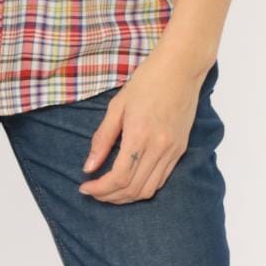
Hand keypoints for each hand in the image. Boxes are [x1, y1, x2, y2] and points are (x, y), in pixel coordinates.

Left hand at [78, 48, 211, 204]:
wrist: (181, 68)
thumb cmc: (147, 81)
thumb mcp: (117, 106)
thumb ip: (102, 139)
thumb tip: (89, 167)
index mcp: (140, 135)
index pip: (119, 177)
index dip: (99, 189)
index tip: (85, 187)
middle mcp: (159, 147)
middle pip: (133, 189)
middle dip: (109, 196)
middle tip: (93, 191)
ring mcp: (173, 151)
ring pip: (148, 190)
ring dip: (126, 197)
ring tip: (109, 191)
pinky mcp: (180, 150)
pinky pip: (162, 180)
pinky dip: (143, 188)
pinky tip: (129, 182)